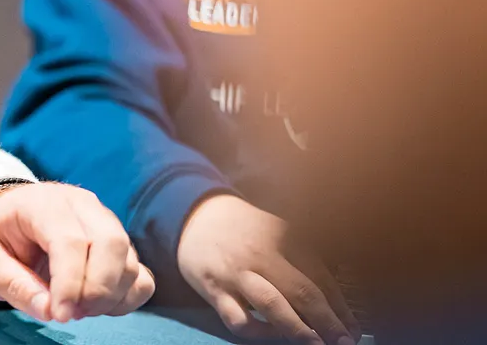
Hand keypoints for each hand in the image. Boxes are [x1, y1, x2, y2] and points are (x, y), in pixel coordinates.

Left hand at [0, 182, 154, 321]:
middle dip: (97, 290)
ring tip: (78, 308)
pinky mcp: (119, 242)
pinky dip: (128, 296)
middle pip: (110, 244)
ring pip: (128, 259)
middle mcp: (81, 205)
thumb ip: (14, 285)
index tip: (60, 315)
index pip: (70, 241)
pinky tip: (99, 305)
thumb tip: (49, 311)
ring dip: (110, 296)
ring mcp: (105, 220)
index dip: (70, 283)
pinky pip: (141, 273)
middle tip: (72, 314)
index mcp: (43, 203)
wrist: (8, 214)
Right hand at [178, 194, 359, 344]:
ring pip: (272, 305)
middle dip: (329, 323)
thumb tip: (335, 301)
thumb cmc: (246, 229)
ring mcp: (236, 272)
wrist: (195, 216)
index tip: (353, 329)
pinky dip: (259, 332)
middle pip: (303, 291)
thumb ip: (303, 258)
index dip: (342, 307)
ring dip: (299, 330)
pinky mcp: (214, 289)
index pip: (321, 277)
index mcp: (284, 237)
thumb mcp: (278, 230)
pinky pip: (239, 319)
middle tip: (345, 343)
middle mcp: (261, 253)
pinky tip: (272, 334)